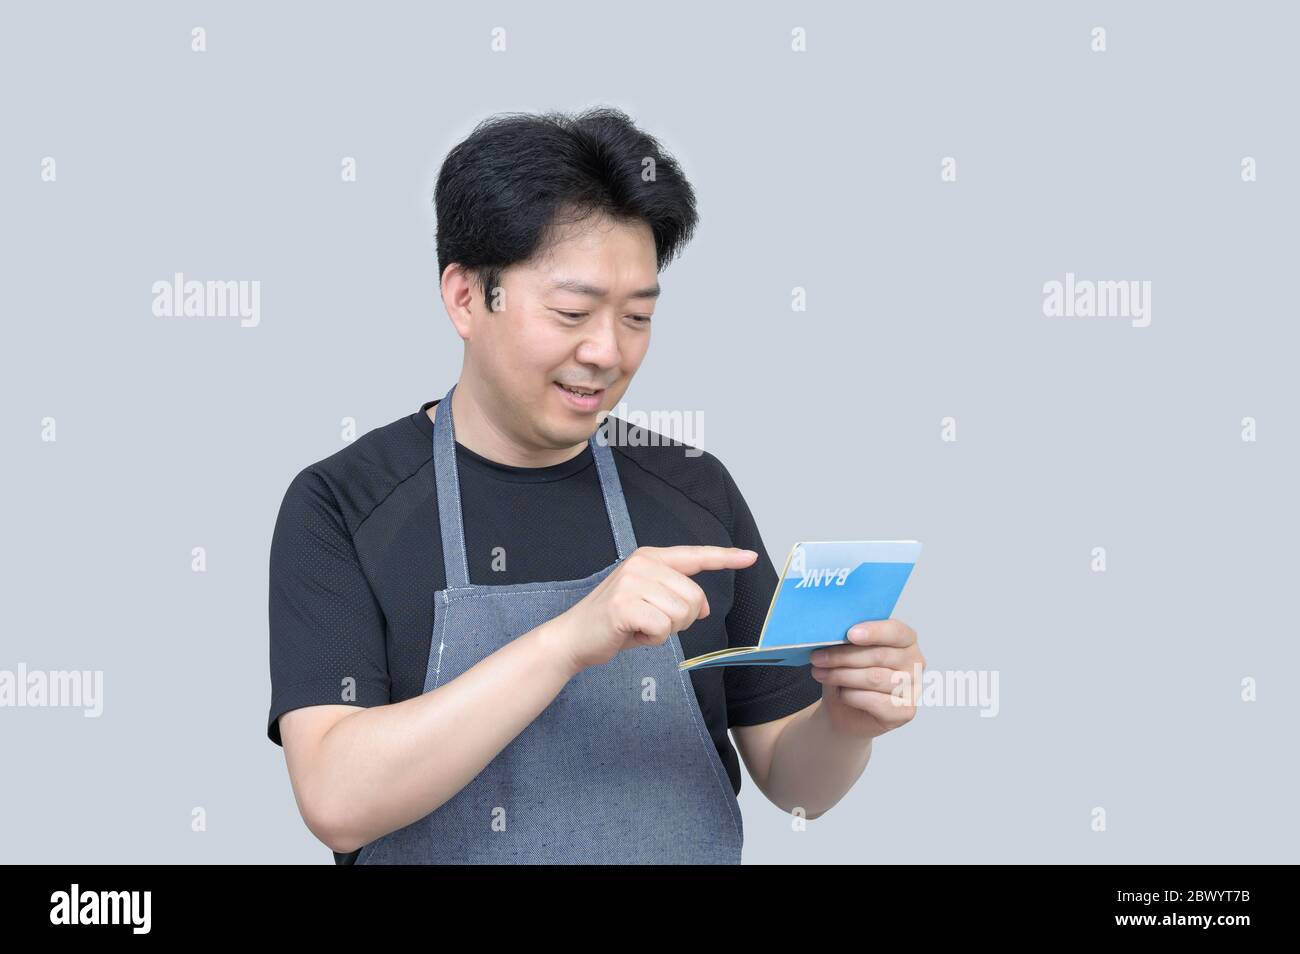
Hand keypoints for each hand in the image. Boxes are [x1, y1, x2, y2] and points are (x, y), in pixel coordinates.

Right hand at [548, 546, 758, 674]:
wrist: (574, 637)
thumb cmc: (615, 622)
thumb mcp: (650, 602)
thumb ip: (678, 596)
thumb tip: (703, 607)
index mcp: (650, 557)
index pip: (695, 555)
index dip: (725, 558)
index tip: (749, 556)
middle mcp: (642, 563)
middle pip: (694, 596)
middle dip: (680, 619)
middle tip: (651, 623)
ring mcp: (632, 582)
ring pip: (681, 614)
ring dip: (664, 630)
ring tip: (639, 626)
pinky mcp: (625, 605)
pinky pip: (663, 628)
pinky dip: (652, 639)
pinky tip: (632, 634)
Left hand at [808, 619, 924, 739]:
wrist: (844, 710)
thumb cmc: (848, 674)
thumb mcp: (846, 651)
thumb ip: (848, 639)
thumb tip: (832, 630)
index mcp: (906, 640)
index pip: (896, 631)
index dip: (874, 632)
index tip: (850, 633)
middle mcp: (915, 662)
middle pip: (879, 655)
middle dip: (843, 656)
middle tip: (817, 657)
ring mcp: (913, 688)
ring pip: (874, 678)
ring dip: (841, 675)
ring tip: (820, 673)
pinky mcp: (905, 711)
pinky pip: (874, 701)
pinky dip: (851, 696)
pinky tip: (840, 693)